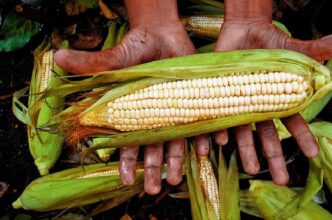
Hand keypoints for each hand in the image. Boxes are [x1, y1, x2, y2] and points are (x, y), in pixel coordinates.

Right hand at [55, 0, 194, 194]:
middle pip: (153, 149)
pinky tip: (208, 148)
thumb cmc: (135, 48)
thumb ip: (93, 64)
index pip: (128, 142)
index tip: (125, 180)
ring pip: (177, 142)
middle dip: (153, 169)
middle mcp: (155, 117)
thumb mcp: (115, 58)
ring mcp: (175, 112)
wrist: (162, 34)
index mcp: (134, 113)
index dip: (126, 161)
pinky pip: (200, 124)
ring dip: (178, 161)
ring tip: (176, 179)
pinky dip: (205, 136)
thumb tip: (58, 58)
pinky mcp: (194, 102)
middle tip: (154, 189)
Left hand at [196, 0, 331, 183]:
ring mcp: (240, 104)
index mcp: (279, 100)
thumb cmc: (272, 42)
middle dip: (274, 157)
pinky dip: (216, 131)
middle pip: (268, 135)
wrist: (243, 31)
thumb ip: (319, 49)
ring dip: (246, 150)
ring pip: (243, 132)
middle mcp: (259, 107)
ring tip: (250, 168)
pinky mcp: (221, 96)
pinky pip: (217, 118)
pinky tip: (218, 143)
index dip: (303, 138)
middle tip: (282, 180)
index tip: (313, 154)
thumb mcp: (296, 48)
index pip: (294, 122)